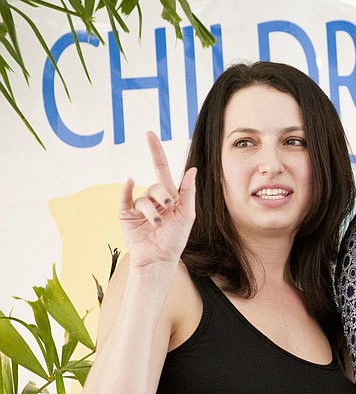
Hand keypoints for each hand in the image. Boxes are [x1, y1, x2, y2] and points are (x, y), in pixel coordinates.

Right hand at [119, 131, 196, 268]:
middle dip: (163, 194)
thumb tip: (192, 169)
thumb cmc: (175, 239)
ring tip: (156, 224)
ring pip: (144, 197)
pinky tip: (130, 182)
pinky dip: (127, 190)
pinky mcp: (125, 214)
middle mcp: (152, 199)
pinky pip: (125, 198)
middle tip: (169, 206)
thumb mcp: (187, 214)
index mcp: (168, 197)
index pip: (161, 169)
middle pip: (156, 184)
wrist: (159, 259)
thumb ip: (188, 191)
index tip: (149, 134)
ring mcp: (138, 206)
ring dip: (152, 210)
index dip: (156, 151)